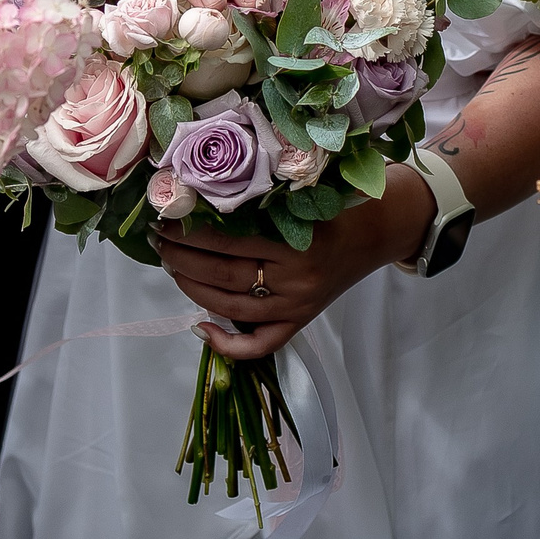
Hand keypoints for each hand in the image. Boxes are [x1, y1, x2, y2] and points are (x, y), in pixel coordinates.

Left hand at [152, 163, 434, 357]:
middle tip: (159, 240)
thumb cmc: (338, 203)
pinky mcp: (300, 322)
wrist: (380, 230)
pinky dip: (227, 344)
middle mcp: (296, 280)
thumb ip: (265, 199)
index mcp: (297, 243)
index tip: (166, 217)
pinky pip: (260, 344)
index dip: (192, 232)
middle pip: (223, 276)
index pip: (229, 242)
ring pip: (231, 308)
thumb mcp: (306, 194)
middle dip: (182, 257)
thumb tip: (204, 193)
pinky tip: (200, 327)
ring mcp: (297, 306)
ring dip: (192, 288)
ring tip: (170, 265)